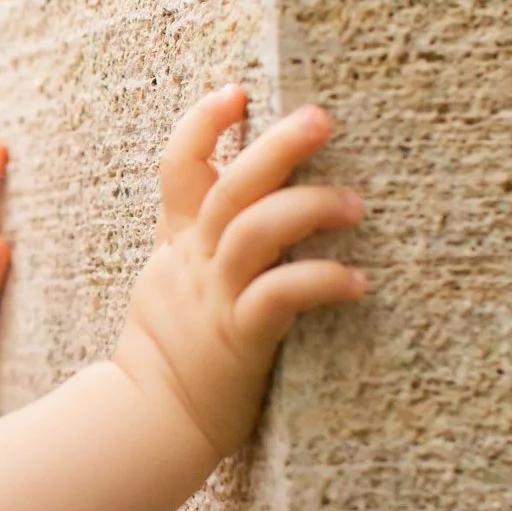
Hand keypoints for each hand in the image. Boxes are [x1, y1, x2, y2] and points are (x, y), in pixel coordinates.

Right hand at [111, 87, 366, 457]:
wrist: (153, 419)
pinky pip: (279, 297)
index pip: (179, 167)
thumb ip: (195, 233)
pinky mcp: (239, 338)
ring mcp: (215, 297)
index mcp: (179, 242)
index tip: (237, 91)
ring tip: (355, 204)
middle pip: (230, 188)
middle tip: (320, 117)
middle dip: (274, 147)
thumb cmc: (175, 349)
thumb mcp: (171, 278)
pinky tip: (358, 281)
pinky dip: (320, 281)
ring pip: (255, 234)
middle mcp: (195, 261)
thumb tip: (245, 190)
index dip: (203, 124)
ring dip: (308, 209)